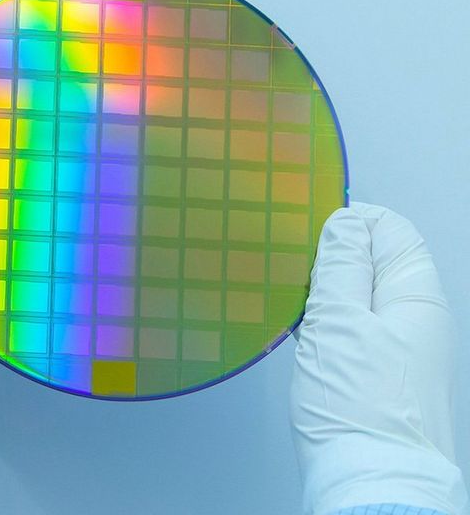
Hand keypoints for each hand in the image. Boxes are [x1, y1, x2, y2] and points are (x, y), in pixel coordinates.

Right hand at [291, 203, 468, 513]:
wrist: (369, 483)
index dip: (348, 221)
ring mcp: (394, 343)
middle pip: (372, 260)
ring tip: (289, 297)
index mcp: (415, 294)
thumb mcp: (341, 322)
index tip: (308, 230)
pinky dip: (324, 318)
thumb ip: (343, 266)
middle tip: (291, 268)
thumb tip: (345, 222)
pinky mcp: (374, 369)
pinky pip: (349, 326)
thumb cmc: (358, 407)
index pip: (389, 229)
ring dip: (323, 289)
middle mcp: (412, 315)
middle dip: (330, 256)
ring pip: (356, 294)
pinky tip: (298, 327)